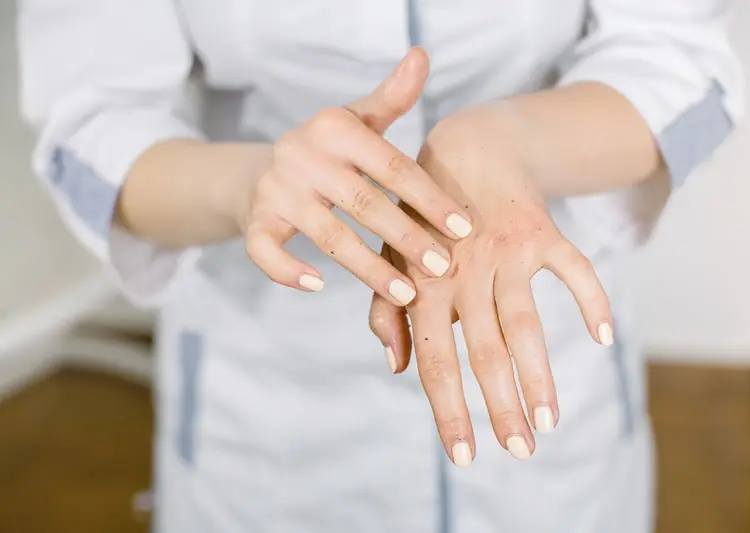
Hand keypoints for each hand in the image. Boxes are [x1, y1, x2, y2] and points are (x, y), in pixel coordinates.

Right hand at [240, 47, 472, 304]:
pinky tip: (320, 286)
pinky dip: (288, 271)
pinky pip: (265, 251)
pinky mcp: (255, 220)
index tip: (463, 229)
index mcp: (334, 128)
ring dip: (369, 268)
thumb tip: (422, 55)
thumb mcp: (358, 119)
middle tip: (444, 269)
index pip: (392, 166)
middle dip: (407, 239)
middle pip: (364, 203)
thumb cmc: (328, 149)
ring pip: (328, 235)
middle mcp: (302, 155)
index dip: (429, 198)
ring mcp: (276, 190)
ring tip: (407, 296)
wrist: (262, 168)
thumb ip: (392, 96)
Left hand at [369, 112, 612, 465]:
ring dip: (539, 373)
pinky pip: (573, 268)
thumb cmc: (422, 219)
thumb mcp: (391, 261)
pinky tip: (601, 336)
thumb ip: (385, 313)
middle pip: (484, 351)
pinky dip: (591, 298)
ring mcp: (504, 252)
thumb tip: (396, 368)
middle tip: (521, 451)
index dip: (449, 410)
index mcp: (424, 286)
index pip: (435, 360)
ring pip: (525, 322)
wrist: (464, 148)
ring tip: (550, 420)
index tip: (465, 456)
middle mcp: (463, 273)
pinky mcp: (541, 231)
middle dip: (501, 406)